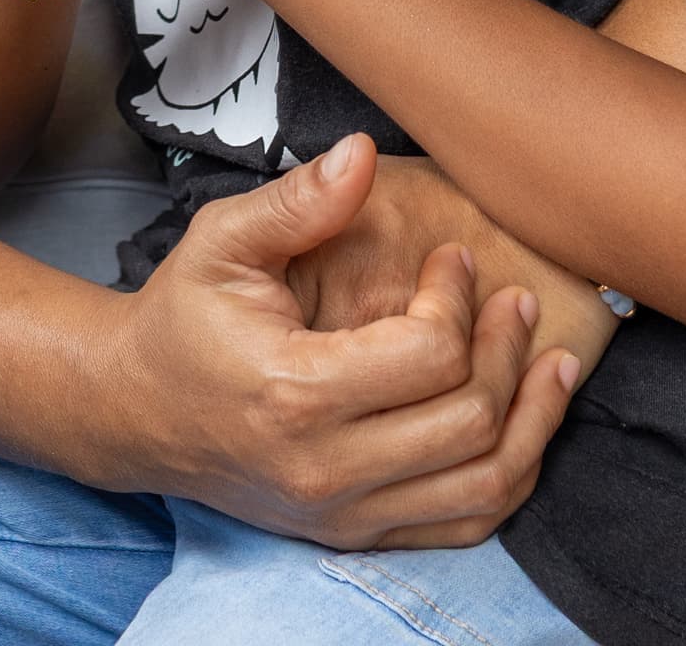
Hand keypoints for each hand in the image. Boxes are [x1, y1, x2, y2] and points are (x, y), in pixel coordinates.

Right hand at [112, 135, 585, 550]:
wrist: (135, 410)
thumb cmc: (183, 318)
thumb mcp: (222, 241)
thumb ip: (298, 201)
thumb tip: (363, 151)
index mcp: (294, 393)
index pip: (428, 358)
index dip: (459, 298)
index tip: (454, 259)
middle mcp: (324, 468)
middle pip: (469, 421)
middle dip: (507, 349)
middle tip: (510, 300)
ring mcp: (343, 512)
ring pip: (485, 485)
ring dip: (533, 420)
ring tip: (551, 361)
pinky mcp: (355, 533)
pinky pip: (465, 524)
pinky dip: (509, 474)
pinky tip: (524, 421)